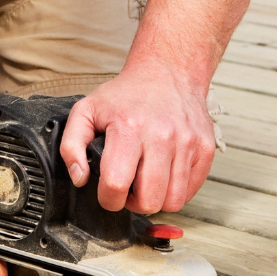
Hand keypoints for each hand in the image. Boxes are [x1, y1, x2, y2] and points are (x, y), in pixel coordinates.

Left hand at [59, 63, 216, 213]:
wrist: (168, 72)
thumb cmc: (127, 94)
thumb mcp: (86, 110)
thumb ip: (71, 145)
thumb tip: (80, 178)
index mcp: (129, 129)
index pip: (116, 185)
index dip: (108, 198)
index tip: (108, 191)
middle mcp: (162, 137)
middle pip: (149, 201)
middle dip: (133, 203)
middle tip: (129, 187)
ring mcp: (187, 144)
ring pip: (173, 201)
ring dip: (156, 199)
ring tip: (147, 182)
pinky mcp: (205, 149)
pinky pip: (192, 191)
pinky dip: (176, 190)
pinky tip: (165, 174)